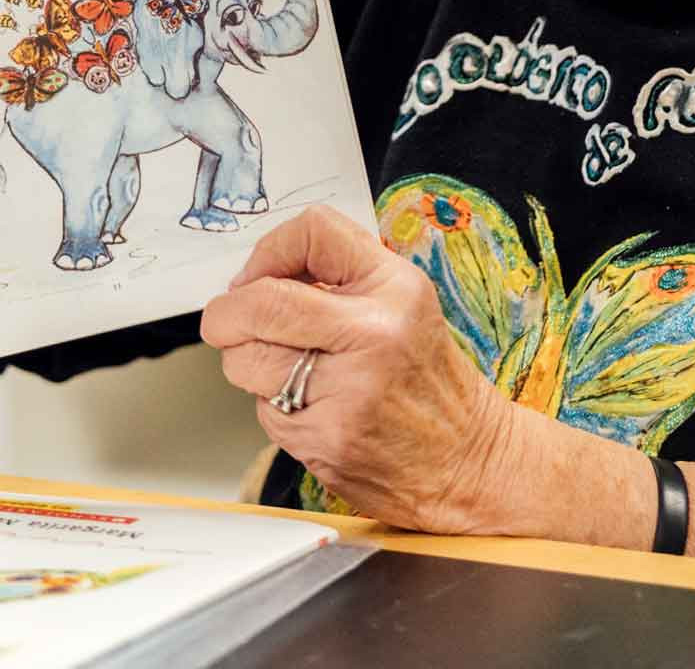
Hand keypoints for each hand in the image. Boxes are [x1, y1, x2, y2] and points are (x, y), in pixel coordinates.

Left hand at [198, 206, 530, 532]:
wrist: (468, 461)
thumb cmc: (426, 377)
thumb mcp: (404, 303)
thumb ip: (340, 277)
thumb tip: (256, 275)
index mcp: (395, 288)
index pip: (312, 232)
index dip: (268, 251)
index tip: (257, 275)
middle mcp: (374, 334)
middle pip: (260, 303)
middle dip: (226, 314)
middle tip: (226, 321)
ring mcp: (348, 393)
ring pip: (247, 362)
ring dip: (245, 363)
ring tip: (281, 367)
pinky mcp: (326, 442)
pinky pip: (265, 412)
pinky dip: (274, 407)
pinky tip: (312, 408)